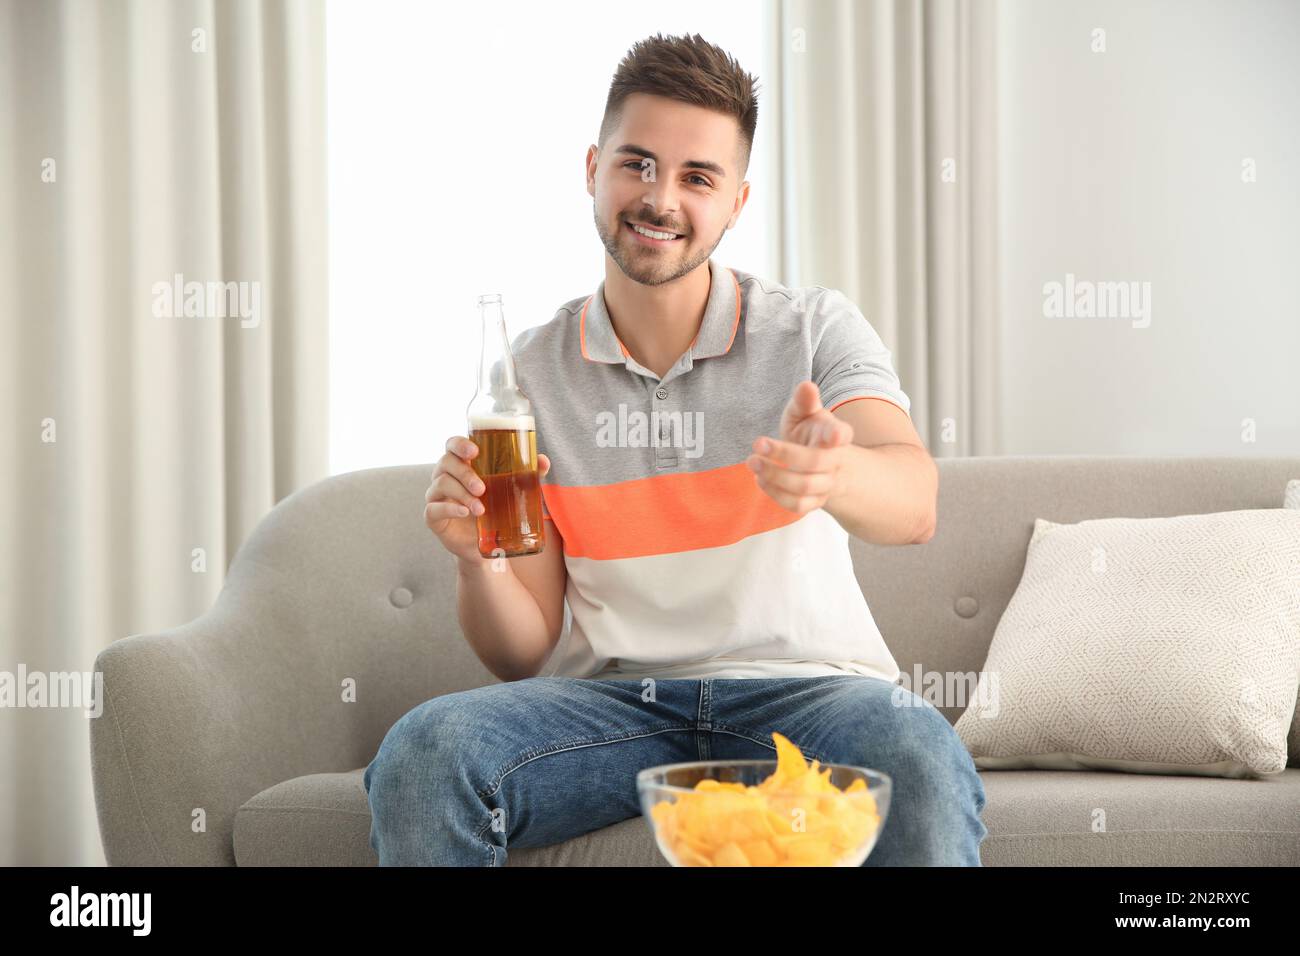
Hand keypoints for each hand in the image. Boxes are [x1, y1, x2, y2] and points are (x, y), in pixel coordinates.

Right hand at [425, 435, 550, 562]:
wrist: (488, 545)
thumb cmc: (497, 508)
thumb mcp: (513, 490)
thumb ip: (527, 474)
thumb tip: (543, 460)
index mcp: (461, 463)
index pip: (452, 444)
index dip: (460, 444)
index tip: (475, 451)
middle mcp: (445, 475)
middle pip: (446, 462)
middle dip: (465, 473)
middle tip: (482, 488)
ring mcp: (436, 495)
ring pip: (441, 484)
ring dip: (462, 494)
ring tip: (480, 508)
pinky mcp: (432, 516)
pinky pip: (433, 508)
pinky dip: (450, 509)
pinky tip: (464, 512)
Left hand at [746, 380, 853, 515]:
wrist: (816, 461)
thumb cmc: (809, 431)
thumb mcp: (806, 413)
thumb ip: (804, 401)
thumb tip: (806, 386)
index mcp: (836, 435)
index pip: (842, 434)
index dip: (839, 434)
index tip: (833, 434)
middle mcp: (835, 462)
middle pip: (815, 463)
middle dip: (785, 454)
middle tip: (757, 443)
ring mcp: (826, 484)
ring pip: (804, 487)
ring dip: (775, 476)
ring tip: (752, 461)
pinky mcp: (814, 502)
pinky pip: (798, 505)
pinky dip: (776, 494)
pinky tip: (760, 478)